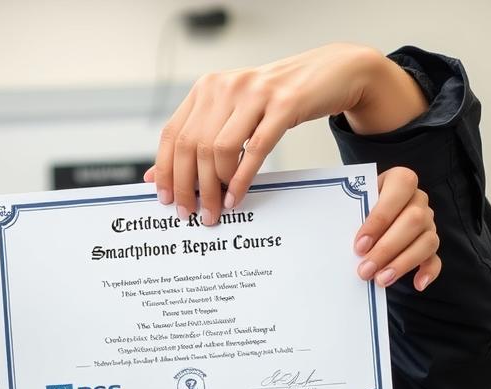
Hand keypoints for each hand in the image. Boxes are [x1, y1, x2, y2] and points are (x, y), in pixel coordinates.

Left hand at [146, 43, 427, 220]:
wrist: (332, 72)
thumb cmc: (280, 99)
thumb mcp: (236, 113)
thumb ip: (202, 137)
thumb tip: (158, 175)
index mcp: (208, 88)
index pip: (173, 133)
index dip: (166, 169)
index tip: (165, 198)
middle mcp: (227, 86)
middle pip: (193, 145)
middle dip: (189, 186)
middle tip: (192, 213)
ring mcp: (256, 93)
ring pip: (220, 149)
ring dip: (214, 187)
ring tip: (217, 210)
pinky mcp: (285, 104)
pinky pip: (255, 149)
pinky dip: (241, 179)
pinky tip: (236, 197)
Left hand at [354, 166, 440, 291]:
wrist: (366, 215)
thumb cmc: (357, 206)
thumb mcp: (352, 200)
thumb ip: (350, 209)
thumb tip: (340, 235)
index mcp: (400, 181)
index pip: (400, 189)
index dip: (380, 218)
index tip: (360, 244)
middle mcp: (419, 201)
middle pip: (414, 220)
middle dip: (387, 248)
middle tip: (365, 269)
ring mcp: (428, 223)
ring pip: (427, 241)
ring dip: (402, 263)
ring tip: (380, 280)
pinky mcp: (430, 245)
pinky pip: (436, 259)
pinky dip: (428, 272)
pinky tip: (417, 284)